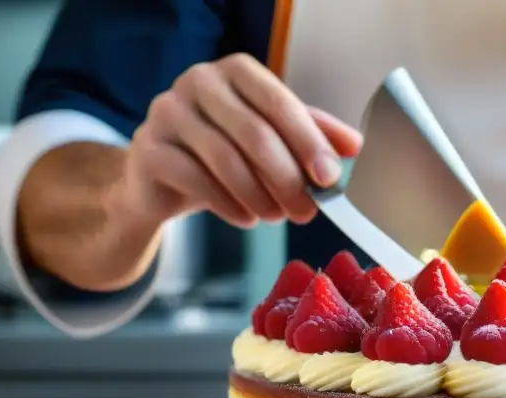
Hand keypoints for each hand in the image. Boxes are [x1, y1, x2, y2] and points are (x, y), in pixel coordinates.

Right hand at [119, 53, 362, 228]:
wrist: (164, 176)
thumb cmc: (228, 151)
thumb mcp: (273, 138)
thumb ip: (312, 136)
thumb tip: (356, 147)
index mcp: (236, 71)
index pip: (279, 103)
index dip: (308, 142)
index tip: (329, 178)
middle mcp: (199, 81)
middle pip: (255, 134)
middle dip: (288, 179)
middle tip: (308, 212)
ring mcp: (167, 112)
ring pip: (226, 160)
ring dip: (261, 197)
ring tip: (276, 217)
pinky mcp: (148, 150)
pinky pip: (198, 182)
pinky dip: (230, 206)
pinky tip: (247, 218)